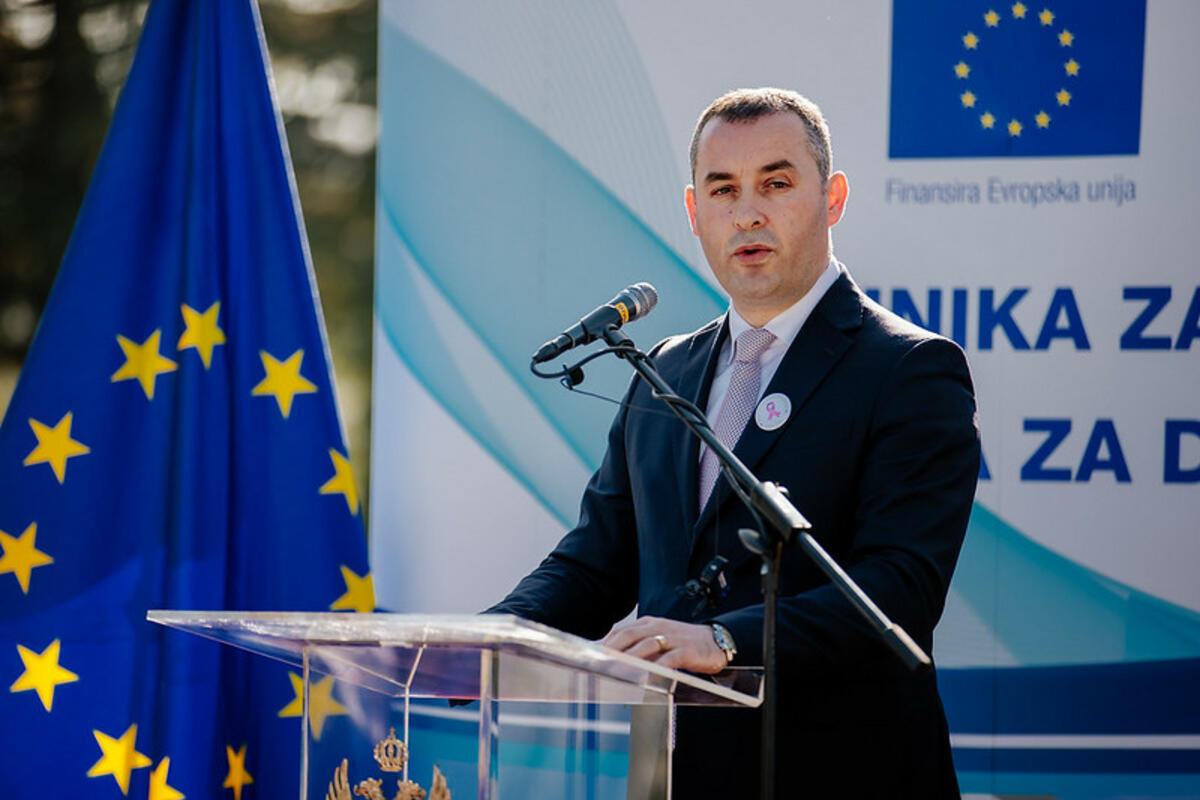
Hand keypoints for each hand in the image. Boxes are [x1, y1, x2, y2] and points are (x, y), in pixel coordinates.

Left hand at [602, 616, 727, 673]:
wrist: (715, 640)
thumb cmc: (681, 642)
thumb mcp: (658, 637)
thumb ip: (638, 645)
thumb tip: (612, 658)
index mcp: (648, 623)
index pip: (621, 631)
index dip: (605, 643)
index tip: (591, 656)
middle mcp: (658, 627)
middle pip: (629, 636)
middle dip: (612, 650)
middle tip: (598, 664)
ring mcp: (672, 638)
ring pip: (646, 646)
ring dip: (629, 660)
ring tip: (615, 672)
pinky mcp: (686, 650)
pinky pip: (669, 659)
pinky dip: (656, 667)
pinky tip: (646, 677)